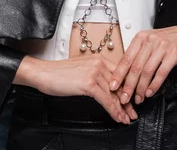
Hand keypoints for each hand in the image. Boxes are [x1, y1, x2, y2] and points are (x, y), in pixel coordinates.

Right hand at [15, 54, 137, 123]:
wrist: (44, 73)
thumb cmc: (59, 73)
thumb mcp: (82, 69)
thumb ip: (96, 74)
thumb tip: (108, 87)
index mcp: (98, 58)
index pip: (119, 74)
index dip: (127, 88)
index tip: (131, 99)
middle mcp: (98, 63)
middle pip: (119, 85)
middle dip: (127, 101)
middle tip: (132, 112)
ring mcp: (94, 72)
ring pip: (114, 94)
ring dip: (122, 109)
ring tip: (126, 118)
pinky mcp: (89, 83)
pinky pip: (106, 100)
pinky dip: (114, 111)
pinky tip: (117, 117)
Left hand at [109, 24, 176, 104]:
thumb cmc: (168, 39)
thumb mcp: (149, 42)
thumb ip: (138, 53)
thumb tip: (125, 72)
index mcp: (140, 37)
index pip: (126, 58)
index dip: (118, 74)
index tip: (113, 86)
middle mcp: (149, 41)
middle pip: (135, 67)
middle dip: (128, 85)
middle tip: (124, 98)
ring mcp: (162, 46)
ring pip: (147, 71)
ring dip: (141, 88)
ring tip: (138, 98)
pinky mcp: (174, 53)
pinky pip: (161, 72)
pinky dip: (154, 85)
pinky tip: (150, 92)